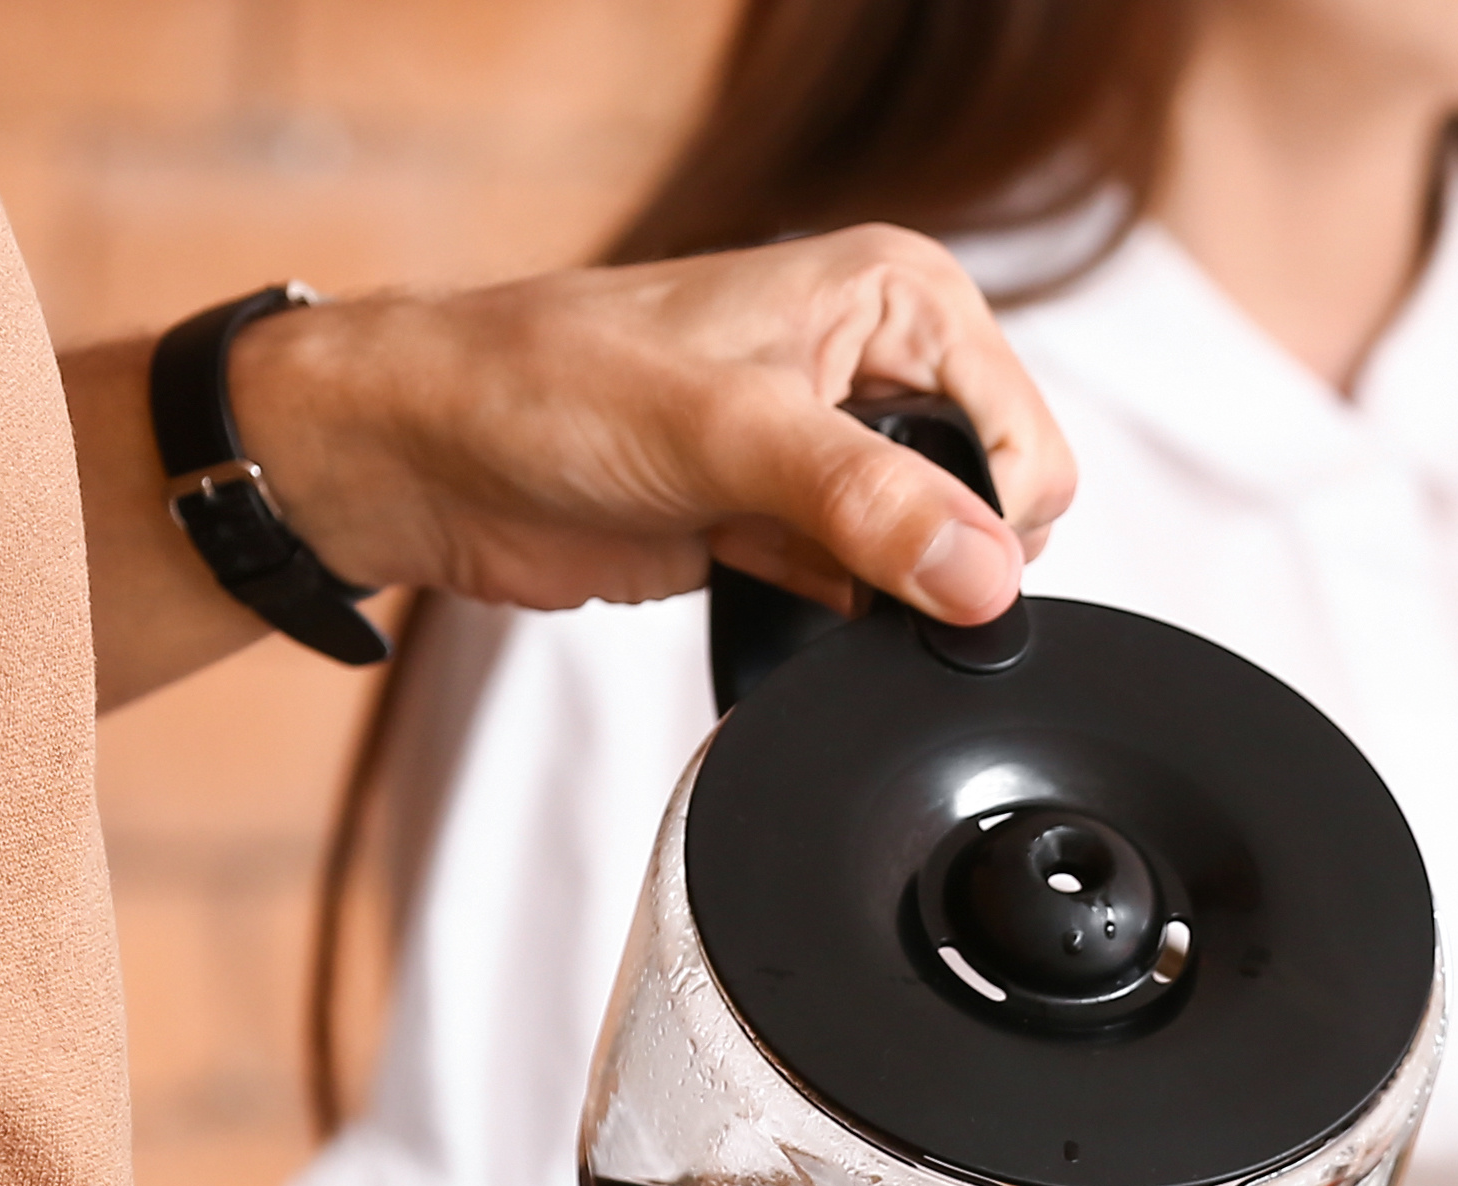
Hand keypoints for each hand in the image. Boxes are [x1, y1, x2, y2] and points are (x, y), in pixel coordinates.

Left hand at [239, 230, 1075, 626]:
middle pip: (998, 512)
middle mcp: (881, 364)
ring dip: (875, 588)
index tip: (898, 543)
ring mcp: (839, 453)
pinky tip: (761, 579)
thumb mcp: (726, 433)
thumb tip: (986, 577)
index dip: (983, 519)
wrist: (430, 455)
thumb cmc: (547, 384)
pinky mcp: (796, 527)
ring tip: (776, 550)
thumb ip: (869, 502)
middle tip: (821, 540)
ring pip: (937, 565)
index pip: (1027, 444)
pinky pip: (871, 601)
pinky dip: (836, 615)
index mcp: (897, 297)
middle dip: (934, 556)